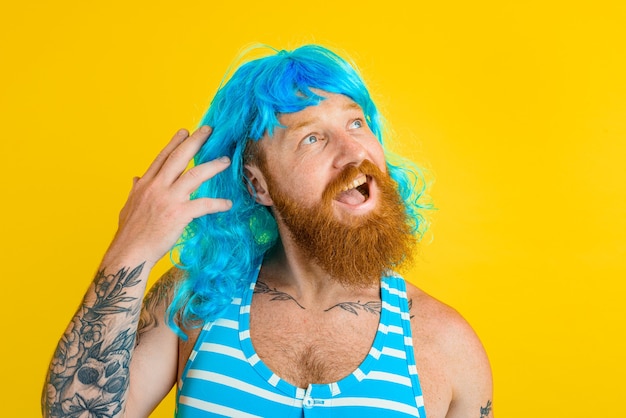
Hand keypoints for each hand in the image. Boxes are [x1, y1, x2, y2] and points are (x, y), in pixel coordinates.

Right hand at [107, 126, 231, 264]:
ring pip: (195, 175)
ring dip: (213, 166)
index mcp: (146, 184)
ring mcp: (169, 199)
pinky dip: (218, 203)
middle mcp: (157, 187)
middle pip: (179, 157)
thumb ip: (135, 190)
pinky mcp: (179, 214)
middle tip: (209, 130)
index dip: (174, 142)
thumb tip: (135, 178)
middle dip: (195, 141)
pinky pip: (204, 204)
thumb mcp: (129, 206)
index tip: (185, 131)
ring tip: (226, 161)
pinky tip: (228, 204)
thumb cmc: (130, 234)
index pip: (162, 157)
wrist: (130, 253)